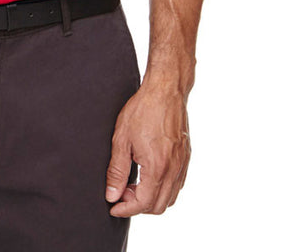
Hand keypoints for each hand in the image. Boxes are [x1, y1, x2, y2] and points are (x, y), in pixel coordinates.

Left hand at [105, 81, 190, 215]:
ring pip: (170, 198)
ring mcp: (182, 164)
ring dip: (151, 199)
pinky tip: (148, 175)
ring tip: (133, 184)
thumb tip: (112, 195)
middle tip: (121, 192)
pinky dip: (163, 189)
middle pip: (158, 206)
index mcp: (157, 167)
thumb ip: (116, 171)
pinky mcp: (186, 157)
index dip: (125, 209)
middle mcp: (173, 169)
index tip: (113, 207)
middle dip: (137, 206)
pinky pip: (177, 184)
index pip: (143, 203)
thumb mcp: (121, 139)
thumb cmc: (143, 109)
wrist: (166, 90)